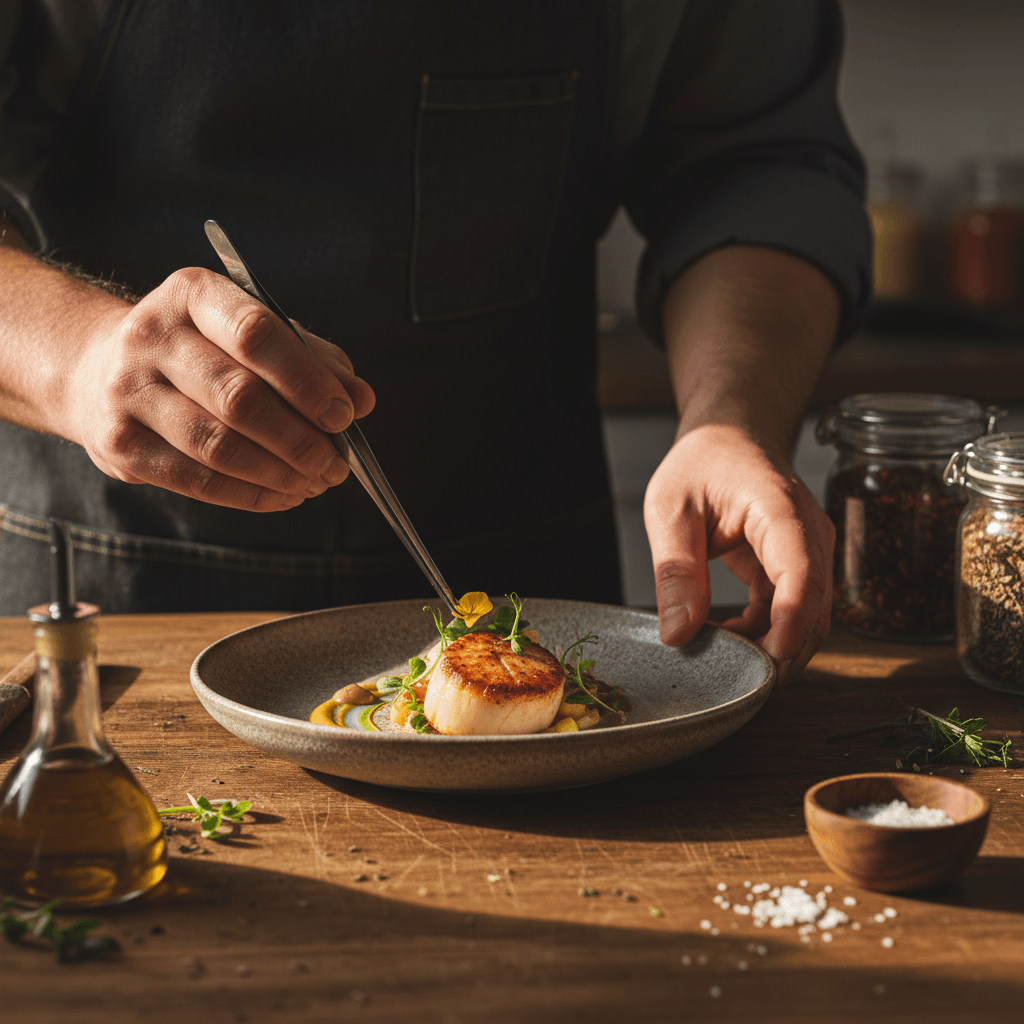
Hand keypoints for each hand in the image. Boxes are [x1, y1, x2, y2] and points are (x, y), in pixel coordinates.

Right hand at [63, 267, 374, 510]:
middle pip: (239, 396)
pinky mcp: (120, 444)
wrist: (100, 371)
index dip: (307, 380)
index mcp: (193, 295)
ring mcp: (128, 391)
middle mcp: (152, 336)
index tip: (344, 415)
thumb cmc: (203, 352)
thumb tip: (361, 399)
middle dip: (299, 438)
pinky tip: (284, 496)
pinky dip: (251, 495)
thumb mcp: (253, 336)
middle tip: (337, 463)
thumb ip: (311, 360)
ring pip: (218, 445)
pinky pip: (197, 480)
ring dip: (279, 473)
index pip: (257, 333)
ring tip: (316, 482)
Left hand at [643, 424, 833, 683]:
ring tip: (719, 656)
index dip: (788, 627)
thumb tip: (678, 634)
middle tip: (730, 679)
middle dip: (780, 654)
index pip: (800, 576)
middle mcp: (808, 535)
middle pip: (814, 611)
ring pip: (807, 620)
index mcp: (781, 510)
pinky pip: (789, 614)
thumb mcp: (671, 509)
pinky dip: (762, 635)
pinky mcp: (797, 568)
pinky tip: (725, 637)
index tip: (766, 664)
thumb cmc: (703, 460)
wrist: (730, 434)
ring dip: (770, 649)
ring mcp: (809, 554)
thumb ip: (675, 571)